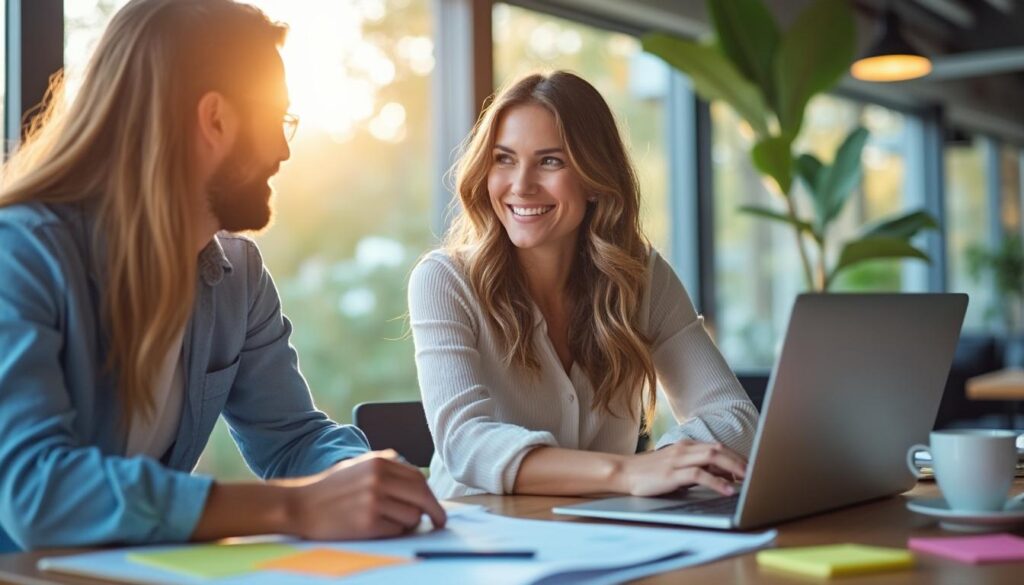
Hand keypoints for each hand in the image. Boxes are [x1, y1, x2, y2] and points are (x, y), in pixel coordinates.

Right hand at [284, 450, 445, 539]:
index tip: (436, 507)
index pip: (418, 479)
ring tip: (391, 523)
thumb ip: (387, 468)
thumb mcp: (359, 466)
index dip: (431, 495)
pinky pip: (397, 531)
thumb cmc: (331, 489)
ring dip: (409, 524)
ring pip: (412, 516)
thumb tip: (419, 483)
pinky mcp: (367, 523)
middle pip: (421, 496)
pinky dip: (394, 533)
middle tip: (440, 522)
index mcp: (378, 462)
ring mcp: (373, 501)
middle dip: (435, 511)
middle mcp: (378, 479)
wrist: (300, 506)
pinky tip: (378, 529)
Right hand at [615, 440, 746, 496]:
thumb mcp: (678, 468)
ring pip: (712, 457)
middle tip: (756, 472)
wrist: (624, 473)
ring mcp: (677, 460)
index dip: (736, 456)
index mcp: (686, 446)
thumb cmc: (650, 473)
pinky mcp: (672, 473)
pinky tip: (727, 490)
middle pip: (719, 449)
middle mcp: (684, 449)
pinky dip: (716, 482)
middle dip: (739, 460)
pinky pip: (699, 474)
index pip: (717, 446)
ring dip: (733, 467)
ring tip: (747, 478)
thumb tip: (726, 475)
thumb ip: (700, 468)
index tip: (752, 467)